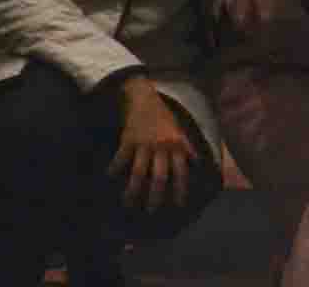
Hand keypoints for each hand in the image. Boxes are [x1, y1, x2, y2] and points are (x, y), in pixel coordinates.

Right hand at [112, 78, 198, 210]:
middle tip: (151, 211)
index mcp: (176, 145)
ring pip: (139, 172)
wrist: (143, 96)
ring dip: (133, 190)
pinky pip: (122, 157)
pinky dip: (115, 167)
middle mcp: (162, 147)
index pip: (181, 172)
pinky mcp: (128, 139)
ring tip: (128, 203)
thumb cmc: (162, 115)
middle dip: (156, 196)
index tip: (178, 205)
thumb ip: (187, 147)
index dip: (181, 189)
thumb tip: (198, 162)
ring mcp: (144, 143)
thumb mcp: (179, 130)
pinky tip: (110, 176)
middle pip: (159, 177)